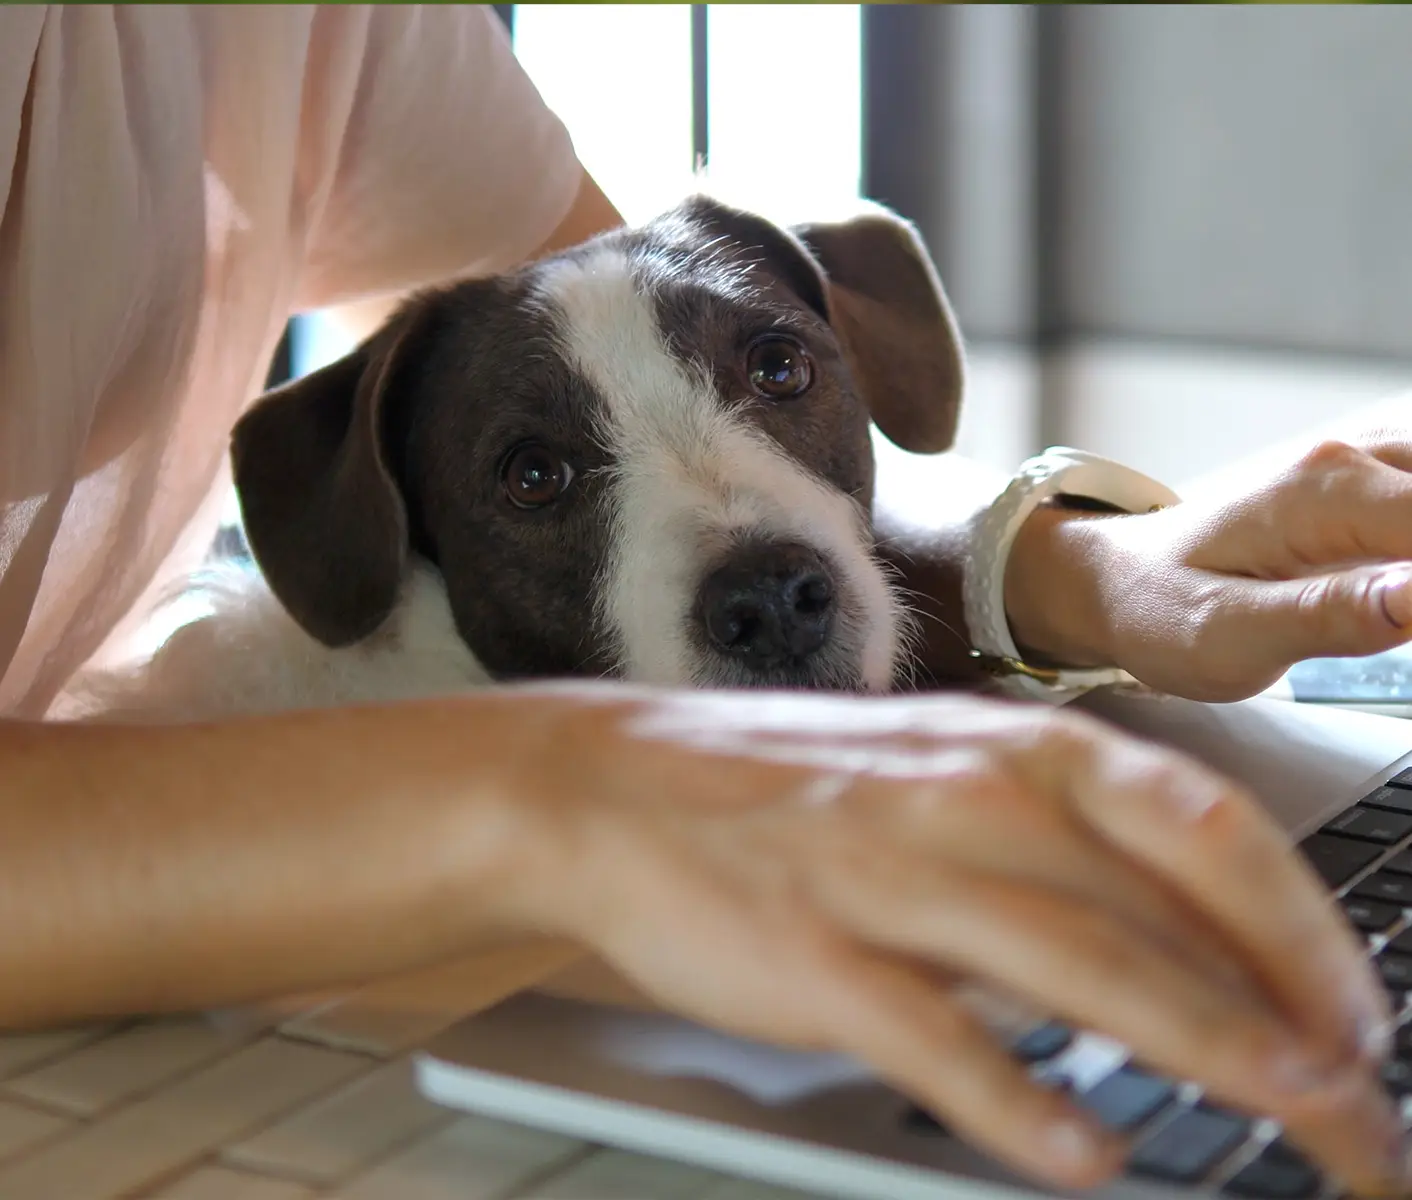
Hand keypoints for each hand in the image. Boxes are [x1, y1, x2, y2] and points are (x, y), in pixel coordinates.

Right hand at [503, 684, 1401, 1193]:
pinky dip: (1017, 1100)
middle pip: (1163, 908)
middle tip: (1359, 1114)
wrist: (614, 784)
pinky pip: (932, 1032)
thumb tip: (1181, 942)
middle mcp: (964, 798)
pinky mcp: (809, 952)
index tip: (1359, 1014)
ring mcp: (884, 872)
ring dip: (1201, 1044)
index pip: (1199, 826)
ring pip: (1076, 959)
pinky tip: (1084, 1158)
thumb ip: (1052, 848)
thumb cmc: (788, 786)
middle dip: (1286, 1016)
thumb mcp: (935, 775)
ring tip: (1289, 1114)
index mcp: (1006, 748)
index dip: (1301, 924)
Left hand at [1007, 433, 1411, 700]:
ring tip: (1398, 614)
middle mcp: (1355, 457)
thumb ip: (1330, 618)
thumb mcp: (1228, 636)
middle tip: (1401, 629)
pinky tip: (1401, 584)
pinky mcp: (1376, 479)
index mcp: (1325, 492)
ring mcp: (1368, 459)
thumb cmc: (1158, 610)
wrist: (1116, 579)